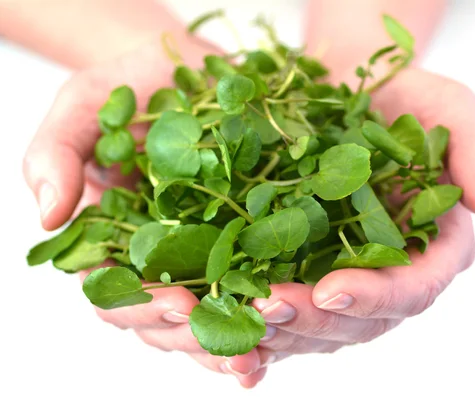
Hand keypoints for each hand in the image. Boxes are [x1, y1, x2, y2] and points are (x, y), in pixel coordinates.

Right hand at [22, 33, 273, 388]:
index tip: (177, 304)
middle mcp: (156, 257)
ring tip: (258, 355)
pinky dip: (262, 319)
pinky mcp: (245, 241)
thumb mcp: (82, 106)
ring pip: (206, 317)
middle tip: (232, 342)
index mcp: (111, 238)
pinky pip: (250, 288)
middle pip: (163, 320)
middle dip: (194, 337)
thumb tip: (49, 216)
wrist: (187, 64)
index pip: (113, 290)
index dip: (140, 305)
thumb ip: (55, 156)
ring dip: (228, 344)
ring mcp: (202, 253)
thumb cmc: (129, 83)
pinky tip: (280, 341)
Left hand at [247, 68, 474, 361]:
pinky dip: (258, 323)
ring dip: (279, 329)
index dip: (376, 297)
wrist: (348, 91)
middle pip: (361, 320)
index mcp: (435, 246)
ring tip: (236, 315)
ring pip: (319, 326)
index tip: (330, 290)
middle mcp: (393, 271)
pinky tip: (225, 321)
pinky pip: (287, 308)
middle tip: (266, 305)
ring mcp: (348, 275)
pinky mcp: (308, 269)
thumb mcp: (448, 107)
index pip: (414, 288)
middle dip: (313, 319)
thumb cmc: (404, 96)